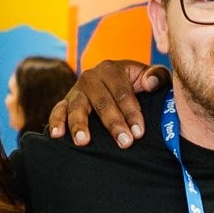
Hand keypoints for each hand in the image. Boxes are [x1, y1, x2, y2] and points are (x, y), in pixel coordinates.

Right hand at [50, 60, 165, 147]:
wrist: (118, 86)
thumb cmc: (138, 85)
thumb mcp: (149, 77)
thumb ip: (157, 76)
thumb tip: (150, 83)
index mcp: (111, 69)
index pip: (123, 92)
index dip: (132, 112)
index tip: (139, 132)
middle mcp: (91, 77)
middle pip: (102, 102)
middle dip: (114, 124)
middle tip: (124, 143)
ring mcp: (76, 90)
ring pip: (77, 107)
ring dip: (80, 125)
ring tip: (83, 141)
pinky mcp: (66, 102)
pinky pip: (58, 111)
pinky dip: (56, 121)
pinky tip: (57, 135)